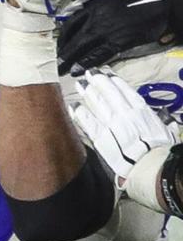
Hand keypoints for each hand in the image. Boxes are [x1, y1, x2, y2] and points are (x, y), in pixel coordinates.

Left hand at [57, 0, 178, 72]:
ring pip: (82, 48)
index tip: (58, 46)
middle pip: (73, 38)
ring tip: (61, 70)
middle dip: (62, 52)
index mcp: (96, 6)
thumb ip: (97, 7)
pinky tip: (78, 70)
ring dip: (69, 61)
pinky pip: (98, 55)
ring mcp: (108, 30)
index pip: (70, 24)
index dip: (62, 38)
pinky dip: (86, 64)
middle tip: (55, 63)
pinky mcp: (119, 42)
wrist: (163, 6)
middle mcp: (98, 18)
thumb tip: (83, 16)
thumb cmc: (140, 1)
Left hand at [71, 69, 176, 183]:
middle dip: (98, 82)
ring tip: (80, 85)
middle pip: (109, 93)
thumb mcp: (165, 130)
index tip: (107, 74)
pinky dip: (81, 114)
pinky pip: (88, 123)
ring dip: (87, 93)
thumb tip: (159, 117)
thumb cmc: (160, 150)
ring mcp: (112, 125)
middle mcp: (125, 114)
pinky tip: (74, 107)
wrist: (151, 166)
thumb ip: (158, 121)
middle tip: (89, 74)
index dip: (115, 81)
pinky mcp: (101, 138)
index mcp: (142, 111)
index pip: (126, 91)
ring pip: (97, 104)